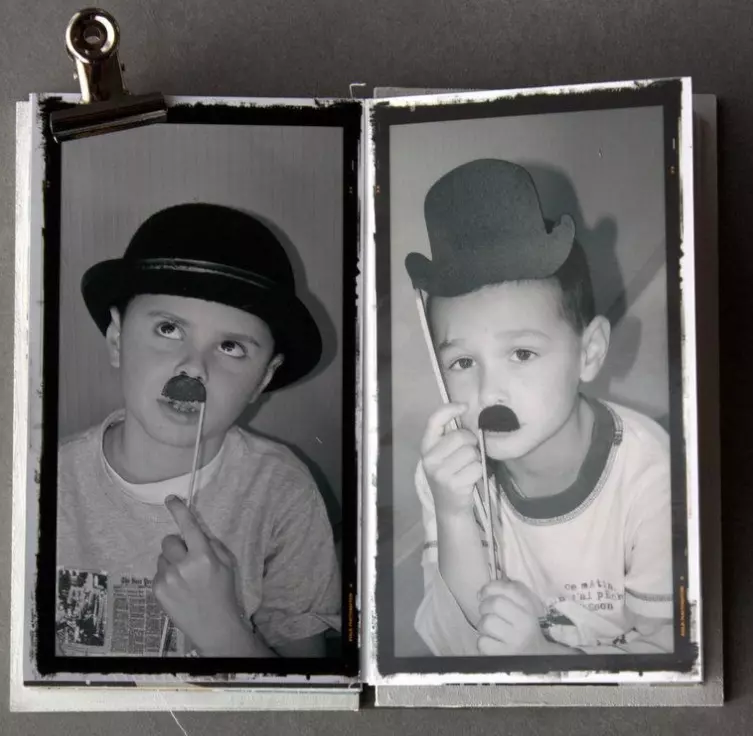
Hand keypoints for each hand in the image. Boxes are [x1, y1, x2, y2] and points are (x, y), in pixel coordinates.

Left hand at [153, 496, 250, 655]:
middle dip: (177, 546)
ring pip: (162, 557)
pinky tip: (178, 589)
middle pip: (169, 541)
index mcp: (203, 556)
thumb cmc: (223, 592)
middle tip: (187, 559)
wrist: (214, 625)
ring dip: (171, 562)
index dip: (179, 510)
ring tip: (183, 578)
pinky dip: (167, 576)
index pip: (188, 526)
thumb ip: (212, 546)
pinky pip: (158, 573)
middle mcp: (183, 565)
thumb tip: (196, 533)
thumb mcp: (227, 565)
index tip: (170, 499)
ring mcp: (168, 578)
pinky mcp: (158, 590)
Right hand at [421, 403, 482, 516]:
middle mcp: (430, 458)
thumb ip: (449, 437)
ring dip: (476, 459)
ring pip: (471, 452)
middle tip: (469, 453)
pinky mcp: (454, 484)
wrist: (449, 507)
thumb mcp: (443, 455)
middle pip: (461, 436)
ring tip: (468, 468)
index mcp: (426, 447)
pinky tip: (470, 478)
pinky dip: (479, 471)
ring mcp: (440, 473)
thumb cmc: (450, 474)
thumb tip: (467, 414)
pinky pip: (477, 467)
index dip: (450, 409)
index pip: (435, 421)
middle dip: (471, 442)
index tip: (464, 407)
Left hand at [477, 579, 552, 655]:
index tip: (484, 593)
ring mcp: (515, 642)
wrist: (536, 657)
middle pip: (495, 603)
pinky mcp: (504, 656)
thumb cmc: (524, 628)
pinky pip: (482, 641)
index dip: (491, 587)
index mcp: (530, 609)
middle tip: (486, 612)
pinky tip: (492, 642)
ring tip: (490, 630)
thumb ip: (509, 592)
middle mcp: (525, 624)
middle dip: (485, 606)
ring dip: (483, 625)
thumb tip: (483, 590)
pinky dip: (483, 641)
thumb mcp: (524, 608)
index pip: (510, 589)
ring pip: (486, 623)